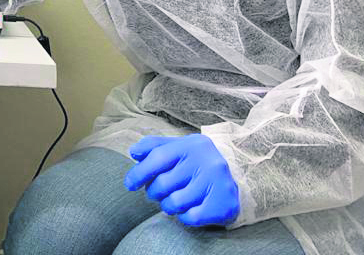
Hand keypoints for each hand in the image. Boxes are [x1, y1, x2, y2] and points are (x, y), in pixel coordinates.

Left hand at [124, 135, 239, 226]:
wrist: (234, 180)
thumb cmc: (195, 163)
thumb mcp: (177, 147)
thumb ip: (153, 146)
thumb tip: (134, 152)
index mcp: (193, 145)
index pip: (158, 157)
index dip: (139, 173)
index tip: (129, 184)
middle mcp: (208, 161)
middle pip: (163, 184)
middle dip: (153, 191)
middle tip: (157, 191)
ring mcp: (218, 183)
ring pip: (174, 203)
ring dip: (167, 205)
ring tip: (173, 199)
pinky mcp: (223, 205)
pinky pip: (189, 218)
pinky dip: (183, 216)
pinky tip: (188, 208)